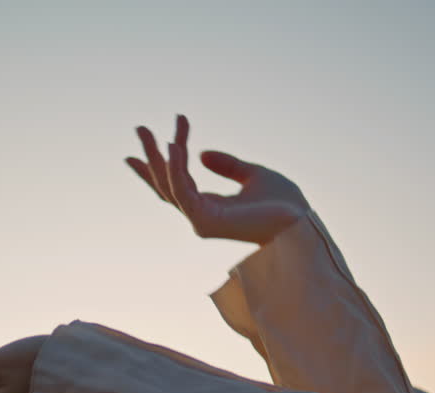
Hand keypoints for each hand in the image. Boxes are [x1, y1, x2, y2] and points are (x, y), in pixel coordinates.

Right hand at [126, 115, 309, 244]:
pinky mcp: (206, 222)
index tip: (134, 153)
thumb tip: (202, 154)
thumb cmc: (284, 204)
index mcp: (211, 207)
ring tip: (149, 130)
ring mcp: (201, 221)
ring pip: (170, 185)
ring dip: (159, 156)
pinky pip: (183, 191)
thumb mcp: (253, 175)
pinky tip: (174, 145)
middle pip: (167, 185)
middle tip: (139, 127)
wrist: (300, 222)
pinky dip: (176, 168)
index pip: (176, 187)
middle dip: (150, 157)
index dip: (155, 170)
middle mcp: (202, 216)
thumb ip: (228, 165)